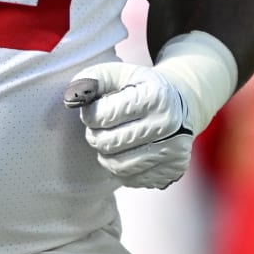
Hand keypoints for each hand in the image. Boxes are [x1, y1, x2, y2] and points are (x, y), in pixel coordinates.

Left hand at [65, 60, 192, 188]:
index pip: (103, 115)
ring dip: (106, 155)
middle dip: (95, 136)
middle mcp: (168, 125)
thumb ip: (93, 78)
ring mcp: (174, 151)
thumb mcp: (121, 73)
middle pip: (109, 144)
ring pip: (118, 166)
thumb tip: (71, 97)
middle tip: (98, 129)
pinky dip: (122, 169)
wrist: (182, 106)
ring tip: (110, 141)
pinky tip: (127, 153)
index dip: (89, 115)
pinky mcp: (173, 171)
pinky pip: (132, 180)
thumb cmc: (142, 88)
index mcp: (154, 97)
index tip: (94, 111)